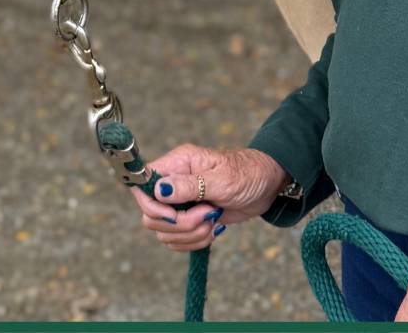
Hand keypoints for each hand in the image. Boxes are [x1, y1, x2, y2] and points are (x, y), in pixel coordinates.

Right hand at [131, 145, 290, 252]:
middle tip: (207, 215)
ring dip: (191, 235)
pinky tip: (214, 229)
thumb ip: (189, 185)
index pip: (142, 185)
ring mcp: (181, 204)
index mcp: (177, 164)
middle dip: (180, 224)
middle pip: (151, 215)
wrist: (266, 186)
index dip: (151, 205)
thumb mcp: (222, 179)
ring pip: (164, 232)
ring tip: (213, 220)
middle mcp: (173, 183)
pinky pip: (178, 242)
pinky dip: (195, 242)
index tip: (174, 214)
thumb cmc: (247, 173)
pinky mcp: (190, 220)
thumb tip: (158, 190)